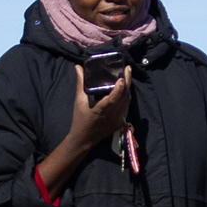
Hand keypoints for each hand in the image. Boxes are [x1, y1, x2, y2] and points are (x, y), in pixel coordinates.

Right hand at [38, 63, 140, 194]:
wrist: (84, 139)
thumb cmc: (80, 119)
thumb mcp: (79, 101)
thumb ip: (80, 83)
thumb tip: (78, 67)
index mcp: (101, 110)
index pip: (113, 99)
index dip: (119, 89)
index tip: (122, 78)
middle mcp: (112, 115)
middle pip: (124, 97)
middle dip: (127, 82)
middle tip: (128, 68)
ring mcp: (118, 119)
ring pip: (127, 101)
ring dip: (128, 89)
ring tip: (127, 75)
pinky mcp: (120, 122)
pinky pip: (126, 107)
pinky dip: (126, 97)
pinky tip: (125, 89)